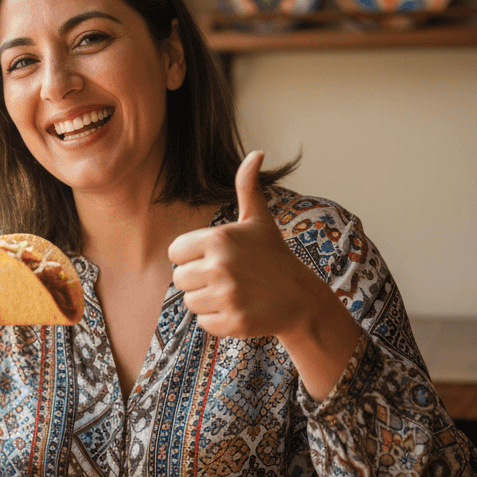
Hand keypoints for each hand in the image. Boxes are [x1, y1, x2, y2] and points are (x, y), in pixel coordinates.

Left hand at [168, 151, 360, 399]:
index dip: (192, 256)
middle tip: (226, 278)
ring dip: (207, 301)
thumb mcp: (259, 220)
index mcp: (219, 239)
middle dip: (199, 280)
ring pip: (190, 303)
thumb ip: (247, 186)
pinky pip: (204, 323)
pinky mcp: (233, 322)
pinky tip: (239, 309)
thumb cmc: (274, 256)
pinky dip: (217, 320)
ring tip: (234, 293)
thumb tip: (256, 153)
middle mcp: (220, 266)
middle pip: (179, 279)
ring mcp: (227, 296)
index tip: (215, 258)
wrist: (301, 299)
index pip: (175, 253)